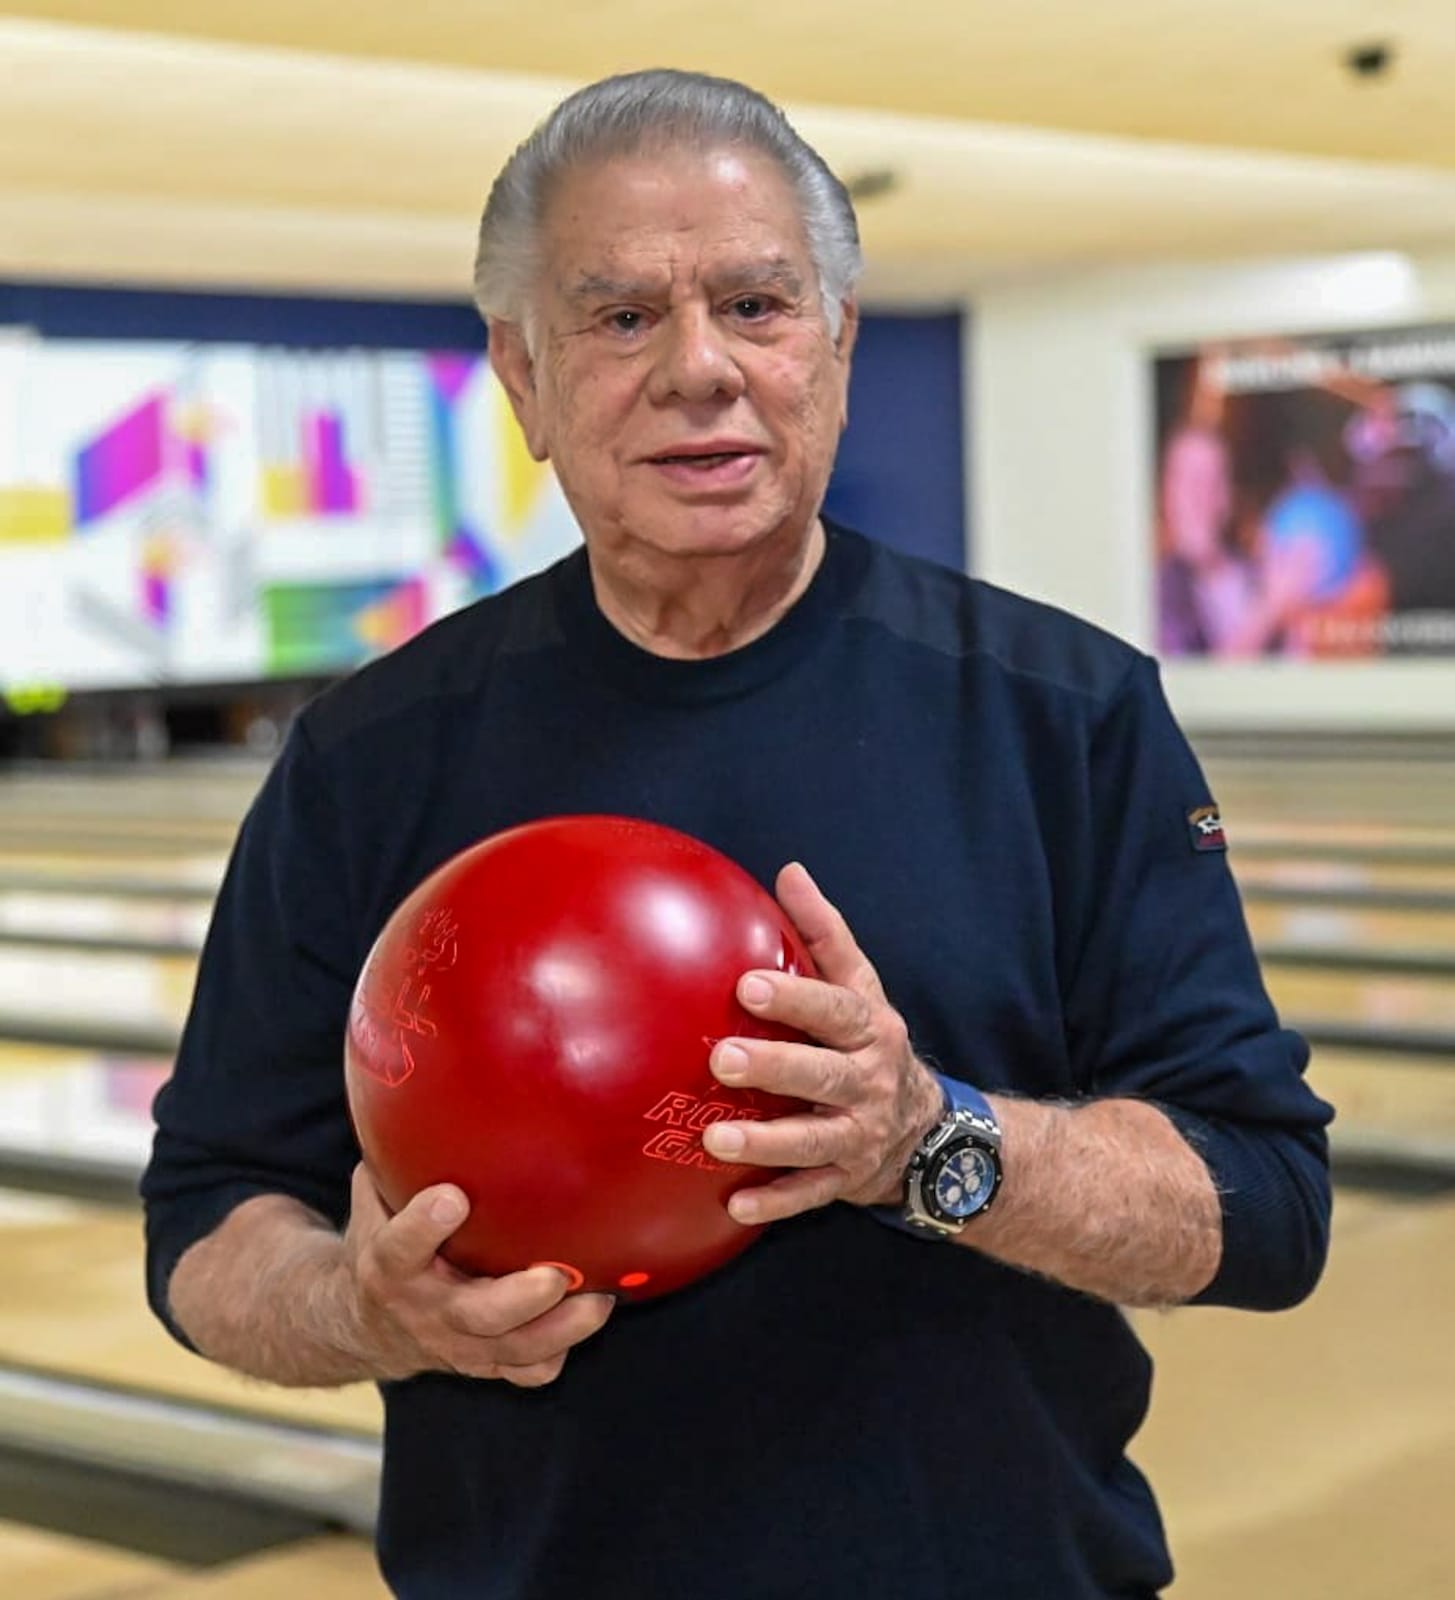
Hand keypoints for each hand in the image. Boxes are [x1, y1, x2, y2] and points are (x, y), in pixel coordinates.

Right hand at [342, 1164, 613, 1385]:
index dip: (422, 1226)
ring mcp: (457, 1345)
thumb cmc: (387, 1236)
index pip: (399, 1248)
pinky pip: (524, 1371)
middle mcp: (425, 1310)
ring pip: (511, 1351)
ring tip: (600, 1299)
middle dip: (517, 1299)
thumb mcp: (374, 1195)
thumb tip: (415, 1071)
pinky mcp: (484, 1363)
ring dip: (558, 1330)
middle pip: (472, 1315)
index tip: (451, 1196)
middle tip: (556, 1274)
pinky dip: (555, 1353)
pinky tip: (589, 1317)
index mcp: (389, 1265)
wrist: (362, 1321)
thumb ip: (396, 1152)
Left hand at [701, 862, 944, 1223]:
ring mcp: (860, 1135)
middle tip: (721, 1061)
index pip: (834, 1010)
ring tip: (714, 1140)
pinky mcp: (848, 1179)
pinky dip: (776, 1202)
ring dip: (765, 1143)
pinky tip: (735, 1205)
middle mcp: (869, 1082)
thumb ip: (825, 933)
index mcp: (869, 1029)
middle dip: (775, 1068)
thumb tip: (789, 871)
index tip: (746, 985)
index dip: (794, 998)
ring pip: (814, 1141)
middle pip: (823, 1075)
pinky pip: (812, 1194)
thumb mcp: (860, 985)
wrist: (929, 1130)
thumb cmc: (870, 1041)